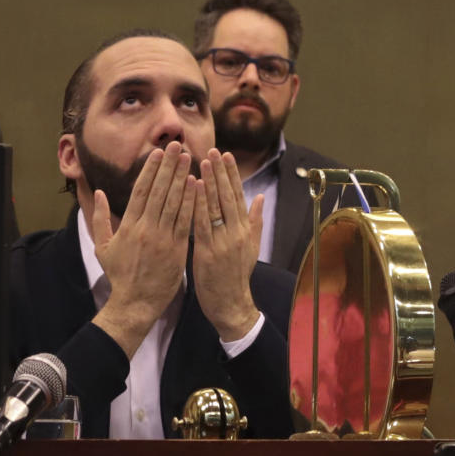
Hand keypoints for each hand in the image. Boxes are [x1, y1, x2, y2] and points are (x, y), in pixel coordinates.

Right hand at [91, 141, 195, 357]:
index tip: (158, 152)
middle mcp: (146, 228)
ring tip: (189, 159)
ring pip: (174, 202)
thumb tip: (99, 193)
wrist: (135, 304)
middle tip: (177, 146)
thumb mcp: (102, 247)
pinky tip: (198, 186)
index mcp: (128, 226)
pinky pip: (186, 221)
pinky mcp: (177, 249)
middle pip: (159, 191)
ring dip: (182, 178)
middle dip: (169, 166)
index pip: (141, 191)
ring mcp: (163, 239)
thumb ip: (100, 219)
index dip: (151, 170)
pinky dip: (191, 202)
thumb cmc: (119, 276)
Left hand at [192, 148, 262, 341]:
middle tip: (213, 150)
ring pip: (216, 207)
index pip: (238, 196)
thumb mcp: (251, 247)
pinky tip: (194, 189)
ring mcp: (223, 242)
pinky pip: (202, 224)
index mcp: (245, 230)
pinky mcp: (208, 252)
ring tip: (202, 161)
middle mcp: (236, 233)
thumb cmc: (236, 276)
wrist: (231, 305)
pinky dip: (198, 205)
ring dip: (209, 182)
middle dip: (220, 172)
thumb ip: (255, 221)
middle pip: (228, 196)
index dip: (231, 174)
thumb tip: (260, 197)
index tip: (226, 155)